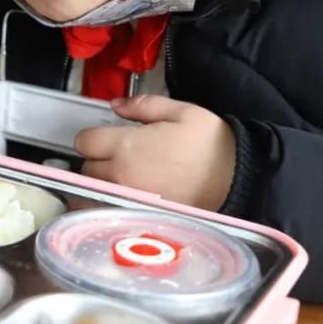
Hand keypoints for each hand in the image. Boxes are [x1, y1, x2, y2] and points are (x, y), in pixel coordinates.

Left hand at [74, 96, 235, 210]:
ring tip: (119, 179)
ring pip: (93, 192)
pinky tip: (121, 199)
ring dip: (99, 184)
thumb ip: (142, 105)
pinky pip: (108, 213)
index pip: (84, 141)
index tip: (104, 137)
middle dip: (96, 160)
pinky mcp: (139, 218)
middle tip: (116, 157)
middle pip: (86, 168)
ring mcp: (128, 200)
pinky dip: (107, 206)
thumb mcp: (181, 112)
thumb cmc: (212, 146)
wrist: (238, 182)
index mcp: (127, 146)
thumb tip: (116, 105)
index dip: (93, 137)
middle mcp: (121, 175)